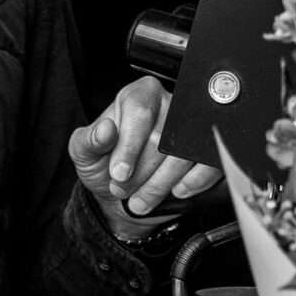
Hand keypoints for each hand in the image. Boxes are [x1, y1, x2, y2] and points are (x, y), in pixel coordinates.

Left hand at [69, 75, 219, 237]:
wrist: (126, 188)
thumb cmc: (105, 162)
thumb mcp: (85, 152)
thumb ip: (89, 140)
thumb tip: (105, 129)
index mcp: (139, 95)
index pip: (139, 113)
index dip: (129, 146)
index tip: (118, 173)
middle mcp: (169, 104)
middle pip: (162, 137)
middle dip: (141, 172)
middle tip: (122, 190)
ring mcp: (193, 125)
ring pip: (184, 154)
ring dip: (161, 184)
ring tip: (139, 200)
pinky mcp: (208, 147)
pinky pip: (210, 163)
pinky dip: (193, 182)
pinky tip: (175, 191)